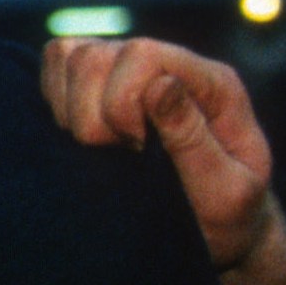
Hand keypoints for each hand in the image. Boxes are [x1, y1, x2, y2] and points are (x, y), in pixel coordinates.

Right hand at [38, 33, 283, 283]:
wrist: (224, 230)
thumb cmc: (229, 217)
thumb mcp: (225, 191)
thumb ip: (193, 137)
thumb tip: (160, 85)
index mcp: (211, 83)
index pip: (141, 54)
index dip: (121, 103)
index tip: (137, 149)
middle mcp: (170, 66)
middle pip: (95, 55)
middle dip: (92, 115)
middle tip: (122, 153)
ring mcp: (133, 72)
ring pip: (69, 56)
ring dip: (72, 111)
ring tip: (105, 148)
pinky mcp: (103, 85)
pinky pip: (57, 63)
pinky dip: (56, 100)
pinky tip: (86, 139)